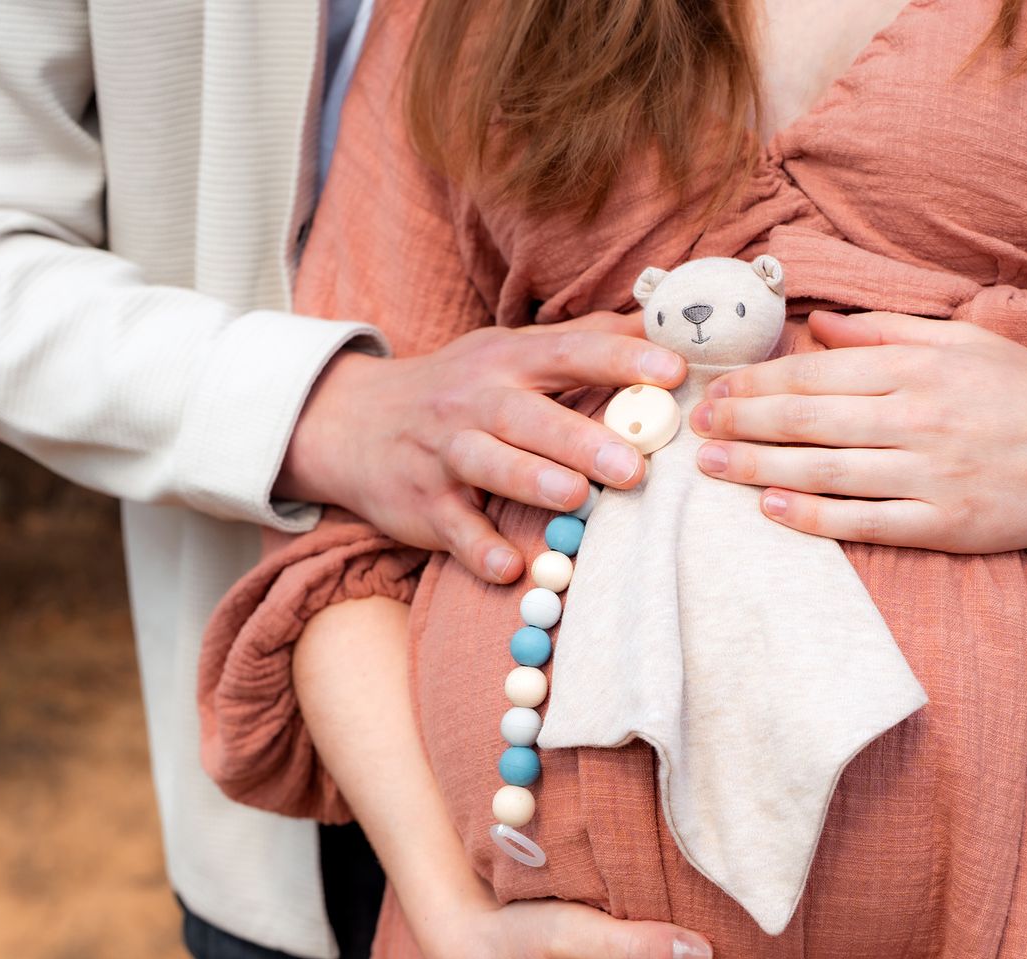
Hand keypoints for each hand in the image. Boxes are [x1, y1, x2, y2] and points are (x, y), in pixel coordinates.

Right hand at [279, 312, 685, 582]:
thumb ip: (580, 341)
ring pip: (490, 465)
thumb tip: (655, 323)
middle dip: (581, 440)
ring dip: (532, 482)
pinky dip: (478, 548)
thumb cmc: (459, 388)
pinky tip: (509, 567)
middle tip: (634, 465)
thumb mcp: (508, 351)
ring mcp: (446, 453)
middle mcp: (476, 401)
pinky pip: (453, 527)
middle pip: (530, 417)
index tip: (673, 372)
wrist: (352, 422)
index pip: (569, 353)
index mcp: (508, 361)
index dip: (622, 360)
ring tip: (576, 499)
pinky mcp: (424, 503)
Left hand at [688, 310, 1026, 550]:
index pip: (817, 372)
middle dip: (743, 424)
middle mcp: (918, 417)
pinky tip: (771, 510)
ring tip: (712, 469)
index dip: (757, 383)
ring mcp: (931, 475)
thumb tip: (817, 322)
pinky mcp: (947, 525)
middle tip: (696, 430)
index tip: (715, 391)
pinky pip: (865, 522)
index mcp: (918, 366)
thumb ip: (885, 331)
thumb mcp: (961, 340)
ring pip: (825, 471)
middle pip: (809, 419)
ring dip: (759, 469)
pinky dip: (814, 517)